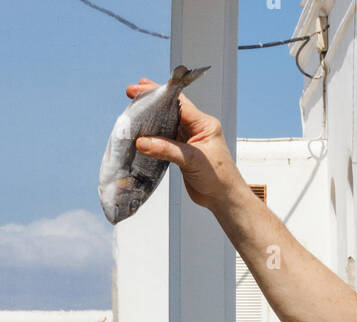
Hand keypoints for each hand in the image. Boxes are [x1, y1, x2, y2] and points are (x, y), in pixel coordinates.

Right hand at [126, 78, 244, 211]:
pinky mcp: (183, 153)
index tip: (140, 87)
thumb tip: (142, 142)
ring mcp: (189, 140)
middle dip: (152, 103)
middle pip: (170, 110)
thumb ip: (167, 150)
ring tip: (132, 113)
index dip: (158, 94)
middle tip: (132, 94)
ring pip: (166, 125)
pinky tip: (141, 135)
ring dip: (151, 121)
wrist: (224, 199)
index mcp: (204, 124)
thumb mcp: (192, 160)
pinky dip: (153, 138)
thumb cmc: (219, 179)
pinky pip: (165, 140)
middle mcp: (197, 129)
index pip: (178, 103)